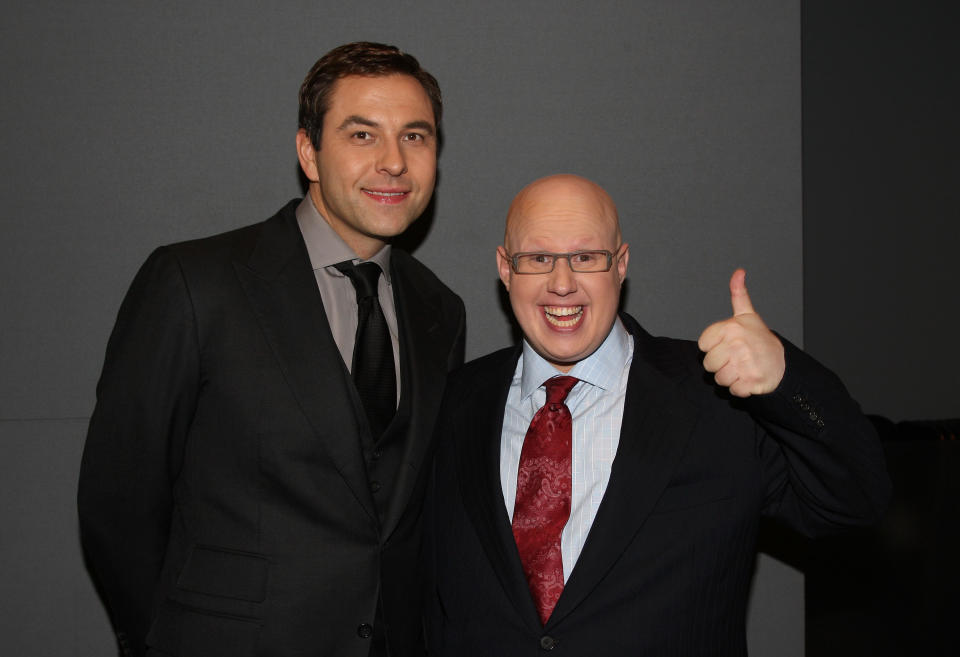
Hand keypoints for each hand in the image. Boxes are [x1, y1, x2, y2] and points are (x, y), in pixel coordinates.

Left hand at [697, 269, 784, 397]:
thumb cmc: (760, 339)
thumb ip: (739, 294)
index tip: (728, 345)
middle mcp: (737, 344)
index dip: (714, 348)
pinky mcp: (751, 382)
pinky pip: (732, 390)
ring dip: (729, 377)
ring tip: (742, 368)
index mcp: (731, 327)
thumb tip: (739, 272)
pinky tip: (748, 379)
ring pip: (718, 379)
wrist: (783, 364)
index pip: (702, 346)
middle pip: (708, 364)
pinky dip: (739, 389)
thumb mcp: (747, 315)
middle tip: (736, 358)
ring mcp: (745, 363)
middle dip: (720, 365)